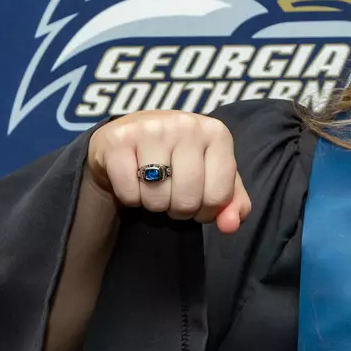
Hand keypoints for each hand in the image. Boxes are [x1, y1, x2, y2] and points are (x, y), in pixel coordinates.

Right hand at [86, 111, 251, 233]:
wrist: (131, 138)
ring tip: (154, 186)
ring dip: (154, 204)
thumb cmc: (180, 161)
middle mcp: (186, 125)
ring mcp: (151, 129)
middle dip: (179, 210)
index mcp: (217, 133)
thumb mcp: (213, 177)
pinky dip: (130, 198)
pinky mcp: (118, 140)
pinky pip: (129, 193)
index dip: (207, 211)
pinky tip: (133, 179)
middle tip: (172, 195)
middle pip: (187, 200)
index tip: (198, 201)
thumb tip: (230, 225)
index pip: (219, 197)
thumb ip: (232, 204)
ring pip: (157, 198)